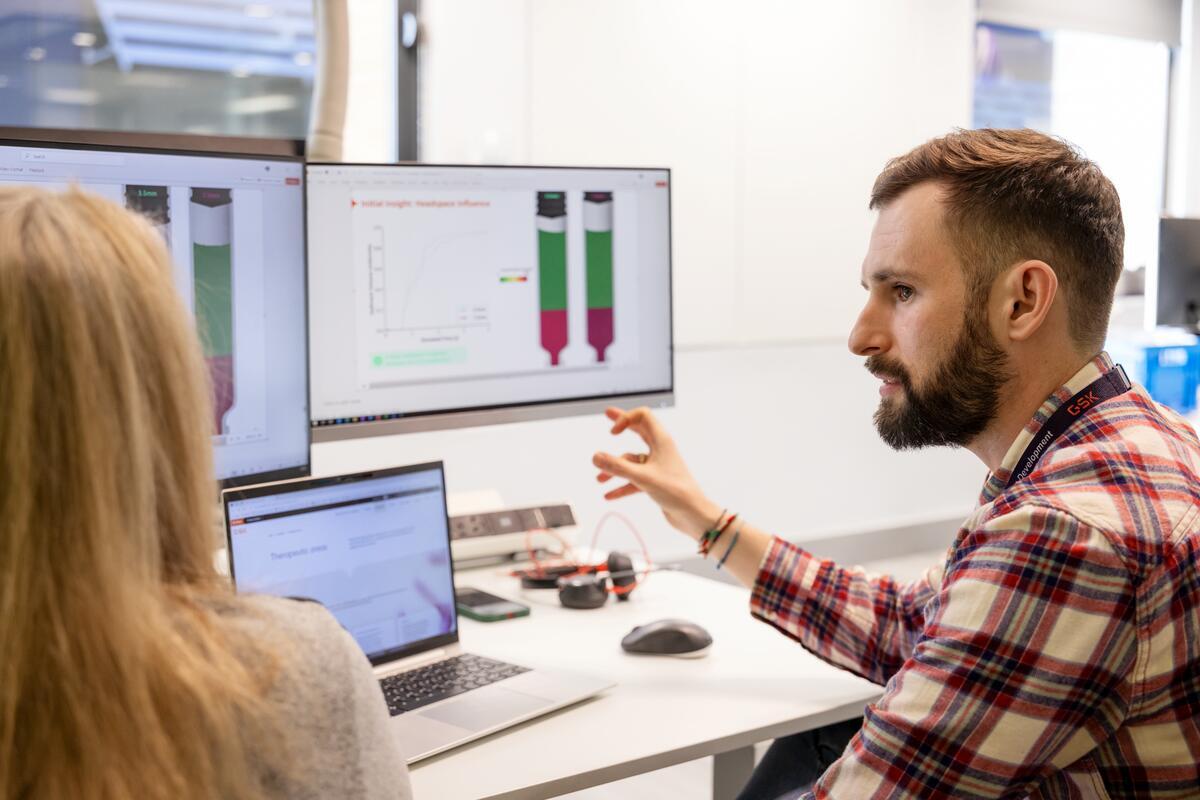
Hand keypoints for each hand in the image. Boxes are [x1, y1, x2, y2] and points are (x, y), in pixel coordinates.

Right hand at [592, 406, 721, 539]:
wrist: (693, 514)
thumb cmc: (675, 492)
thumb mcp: (643, 478)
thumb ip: (617, 467)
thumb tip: (595, 457)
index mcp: (661, 441)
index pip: (643, 416)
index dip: (626, 418)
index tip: (613, 432)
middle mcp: (660, 450)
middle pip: (639, 429)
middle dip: (622, 424)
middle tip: (607, 414)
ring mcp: (657, 465)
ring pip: (632, 460)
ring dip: (616, 468)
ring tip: (600, 480)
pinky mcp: (656, 480)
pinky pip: (635, 478)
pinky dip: (622, 485)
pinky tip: (610, 495)